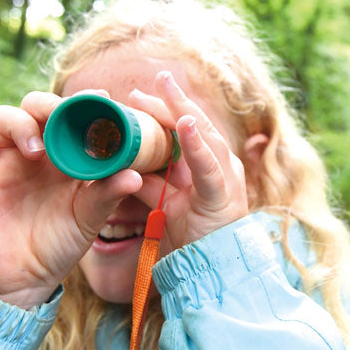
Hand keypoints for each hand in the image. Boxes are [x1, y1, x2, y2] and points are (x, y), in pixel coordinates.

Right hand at [0, 91, 142, 308]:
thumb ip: (108, 194)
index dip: (83, 101)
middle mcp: (32, 150)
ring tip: (36, 149)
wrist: (25, 279)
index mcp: (62, 153)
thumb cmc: (60, 244)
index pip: (69, 114)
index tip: (102, 97)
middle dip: (48, 104)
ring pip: (1, 117)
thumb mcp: (88, 218)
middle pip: (34, 106)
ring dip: (18, 123)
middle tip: (61, 116)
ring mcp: (1, 160)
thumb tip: (135, 176)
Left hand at [127, 71, 249, 248]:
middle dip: (172, 100)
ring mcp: (225, 176)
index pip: (185, 129)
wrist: (213, 271)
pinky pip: (209, 164)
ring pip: (203, 135)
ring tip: (166, 88)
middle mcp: (220, 165)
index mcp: (207, 165)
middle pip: (194, 124)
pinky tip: (183, 123)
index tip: (137, 95)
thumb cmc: (192, 239)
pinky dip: (195, 144)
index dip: (164, 110)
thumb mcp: (164, 204)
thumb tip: (124, 165)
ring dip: (182, 110)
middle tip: (155, 77)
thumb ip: (150, 183)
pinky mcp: (223, 194)